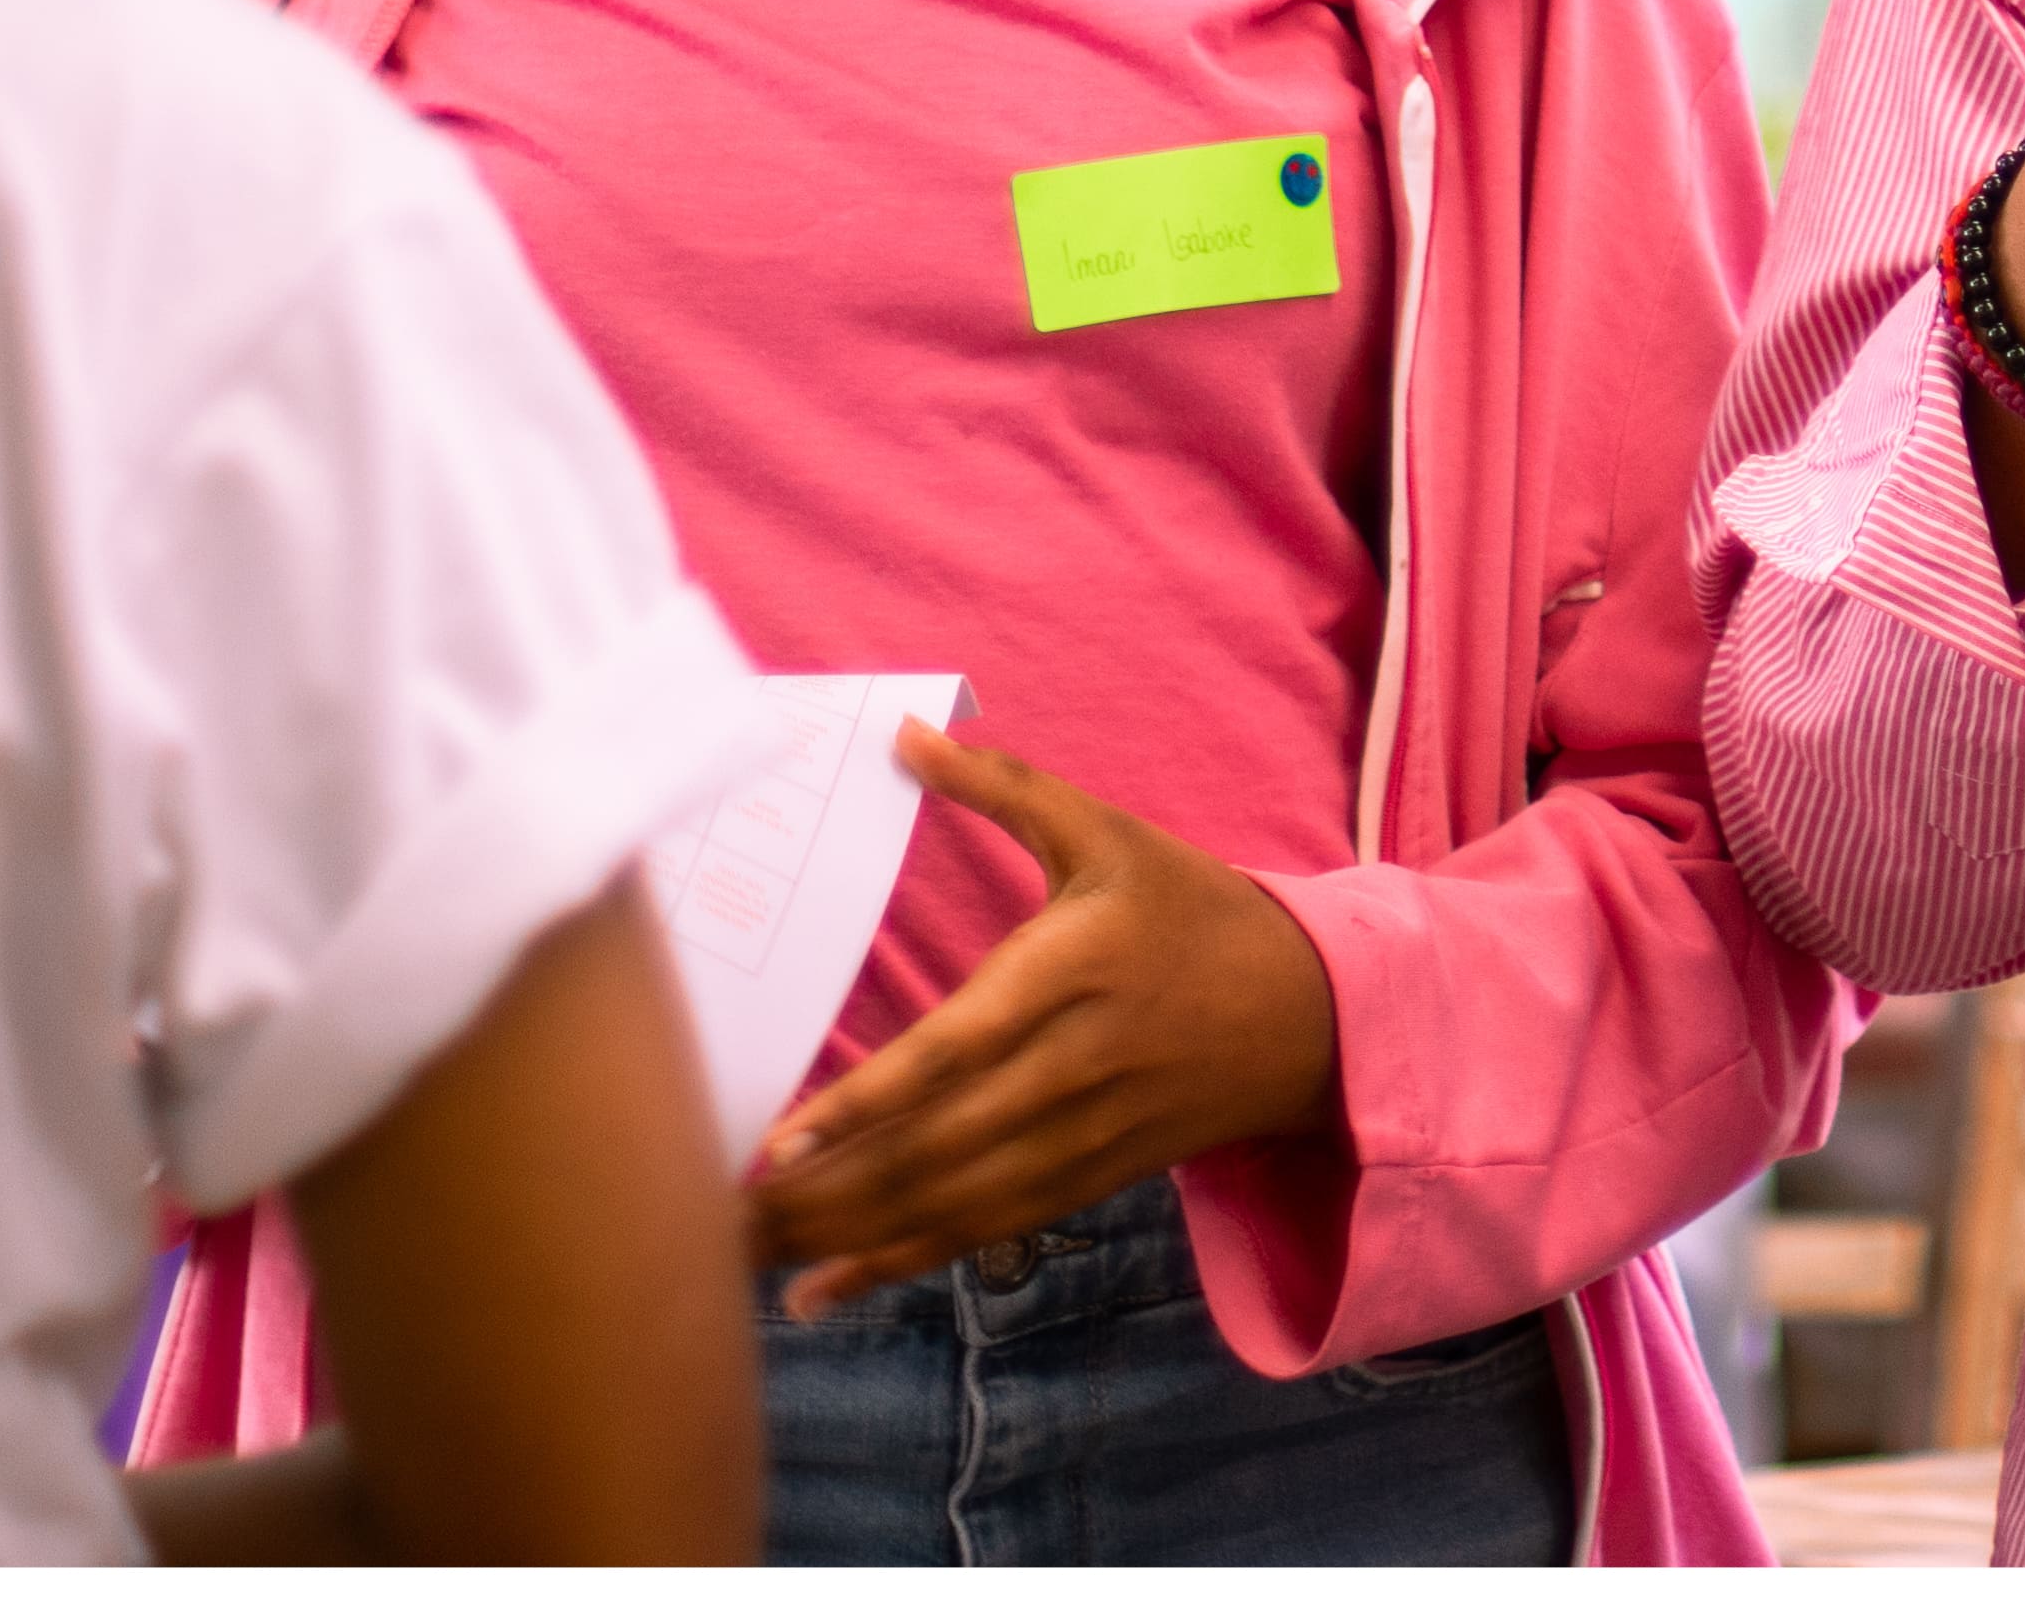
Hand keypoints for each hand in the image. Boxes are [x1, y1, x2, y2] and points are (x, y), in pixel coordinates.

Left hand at [745, 726, 1342, 1318]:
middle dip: (824, 1192)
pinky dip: (898, 1265)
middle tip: (714, 1218)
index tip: (782, 1142)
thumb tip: (902, 734)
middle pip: (937, 1147)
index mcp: (1074, 970)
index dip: (870, 1103)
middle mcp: (1077, 1064)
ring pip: (951, 1202)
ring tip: (741, 1258)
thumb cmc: (1192, 910)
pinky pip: (983, 1232)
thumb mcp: (1110, 834)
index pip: (959, 1050)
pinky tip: (819, 1290)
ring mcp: (1085, 1133)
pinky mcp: (1088, 1178)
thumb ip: (1004, 787)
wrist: (1310, 1015)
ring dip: (844, 1237)